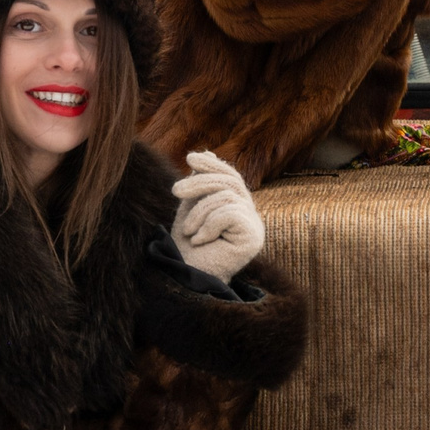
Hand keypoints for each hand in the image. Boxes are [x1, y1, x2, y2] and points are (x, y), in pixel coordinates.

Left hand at [172, 150, 264, 279]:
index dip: (213, 164)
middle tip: (175, 191)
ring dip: (199, 212)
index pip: (230, 176)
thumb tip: (205, 152)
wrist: (187, 276)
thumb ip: (200, 184)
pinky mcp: (253, 238)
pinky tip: (199, 241)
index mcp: (237, 207)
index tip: (190, 157)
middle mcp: (250, 215)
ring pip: (226, 196)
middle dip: (199, 183)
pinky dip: (208, 225)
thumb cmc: (186, 247)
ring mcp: (254, 226)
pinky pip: (229, 213)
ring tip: (187, 231)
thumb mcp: (190, 207)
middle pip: (229, 182)